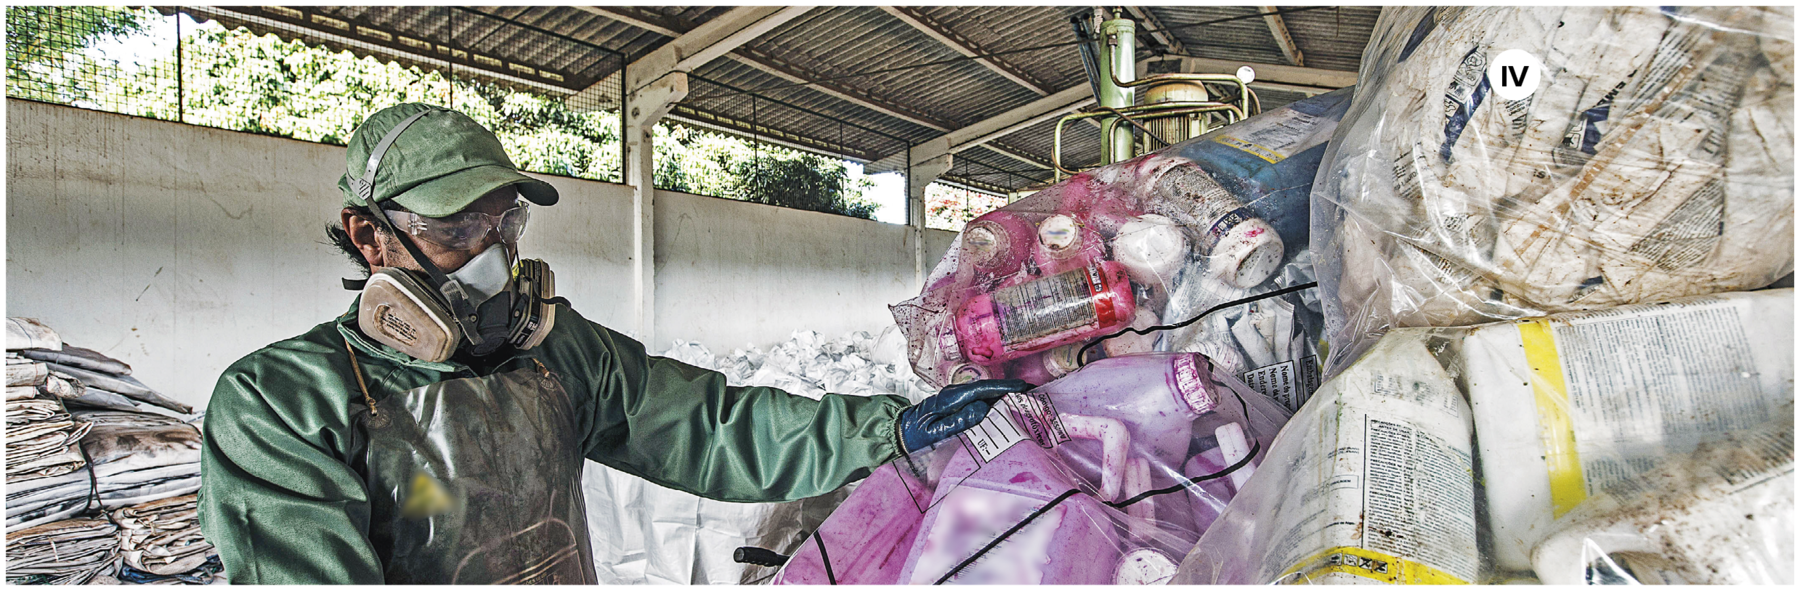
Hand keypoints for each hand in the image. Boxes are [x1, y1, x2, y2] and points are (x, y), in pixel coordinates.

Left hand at [897, 379, 1032, 451]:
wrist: (899, 433)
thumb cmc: (915, 435)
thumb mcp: (936, 431)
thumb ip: (959, 421)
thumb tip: (982, 410)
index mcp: (951, 398)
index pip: (982, 389)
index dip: (1004, 387)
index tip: (1023, 387)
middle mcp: (955, 395)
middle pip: (988, 390)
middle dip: (1011, 391)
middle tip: (1034, 394)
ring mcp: (956, 400)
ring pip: (986, 396)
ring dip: (1005, 398)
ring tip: (1027, 402)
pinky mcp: (957, 407)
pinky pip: (980, 403)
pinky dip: (996, 405)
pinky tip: (1007, 411)